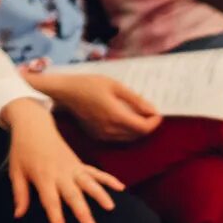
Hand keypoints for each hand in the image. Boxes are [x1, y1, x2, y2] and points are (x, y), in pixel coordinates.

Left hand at [1, 99, 125, 222]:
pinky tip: (121, 187)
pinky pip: (96, 172)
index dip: (57, 221)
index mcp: (43, 177)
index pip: (51, 203)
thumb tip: (18, 216)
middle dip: (84, 213)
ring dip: (100, 195)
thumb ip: (20, 195)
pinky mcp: (79, 162)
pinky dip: (108, 179)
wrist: (33, 125)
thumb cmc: (22, 150)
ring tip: (111, 208)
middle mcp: (60, 173)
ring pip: (89, 182)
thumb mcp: (16, 172)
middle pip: (74, 196)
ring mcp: (72, 167)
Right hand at [23, 71, 162, 142]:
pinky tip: (123, 118)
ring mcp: (102, 135)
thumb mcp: (115, 86)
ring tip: (137, 113)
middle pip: (138, 135)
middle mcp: (110, 130)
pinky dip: (126, 131)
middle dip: (147, 125)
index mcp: (116, 116)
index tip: (157, 112)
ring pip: (128, 138)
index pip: (144, 128)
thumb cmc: (89, 84)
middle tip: (149, 111)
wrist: (64, 92)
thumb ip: (136, 100)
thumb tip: (153, 111)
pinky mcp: (96, 135)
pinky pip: (117, 137)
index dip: (154, 122)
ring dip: (137, 129)